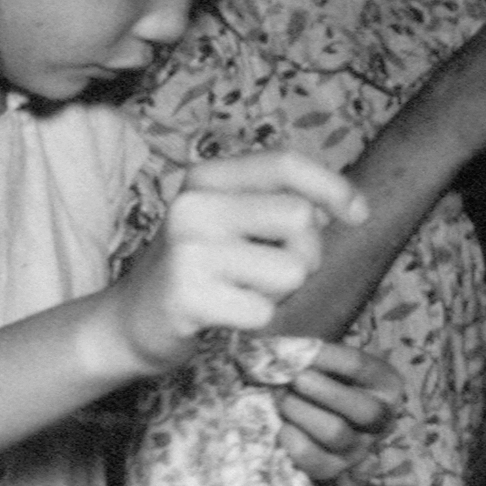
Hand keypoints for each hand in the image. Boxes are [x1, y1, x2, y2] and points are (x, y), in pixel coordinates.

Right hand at [112, 151, 366, 372]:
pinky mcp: (188, 296)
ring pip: (292, 269)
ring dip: (280, 292)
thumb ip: (276, 202)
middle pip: (301, 218)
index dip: (333, 186)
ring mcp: (188, 250)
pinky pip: (264, 312)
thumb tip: (349, 206)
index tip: (358, 213)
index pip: (285, 163)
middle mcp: (193, 205)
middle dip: (305, 253)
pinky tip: (223, 316)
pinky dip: (254, 321)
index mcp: (204, 177)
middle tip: (268, 272)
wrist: (127, 322)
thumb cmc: (193, 270)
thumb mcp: (225, 218)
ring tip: (242, 293)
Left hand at [273, 341, 401, 482]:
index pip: (358, 365)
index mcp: (386, 382)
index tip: (293, 351)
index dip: (320, 356)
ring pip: (336, 433)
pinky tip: (282, 426)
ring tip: (281, 399)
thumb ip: (301, 345)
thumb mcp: (316, 353)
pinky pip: (314, 459)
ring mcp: (360, 448)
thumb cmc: (310, 370)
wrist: (298, 402)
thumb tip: (271, 338)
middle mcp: (382, 418)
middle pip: (364, 409)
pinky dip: (292, 440)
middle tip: (291, 379)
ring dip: (300, 411)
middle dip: (318, 390)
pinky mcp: (333, 468)